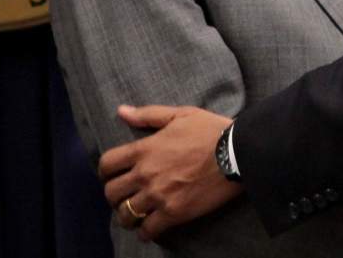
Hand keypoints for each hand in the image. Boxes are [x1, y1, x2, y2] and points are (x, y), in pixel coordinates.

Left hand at [99, 104, 241, 240]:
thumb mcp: (179, 114)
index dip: (105, 172)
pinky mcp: (174, 212)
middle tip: (124, 195)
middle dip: (113, 195)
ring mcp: (158, 195)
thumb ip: (147, 115)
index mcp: (144, 149)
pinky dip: (145, 232)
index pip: (107, 164)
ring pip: (126, 214)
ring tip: (134, 214)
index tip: (111, 175)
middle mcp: (146, 173)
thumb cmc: (210, 130)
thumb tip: (121, 111)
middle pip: (111, 192)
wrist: (237, 153)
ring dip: (126, 215)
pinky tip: (149, 228)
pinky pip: (148, 230)